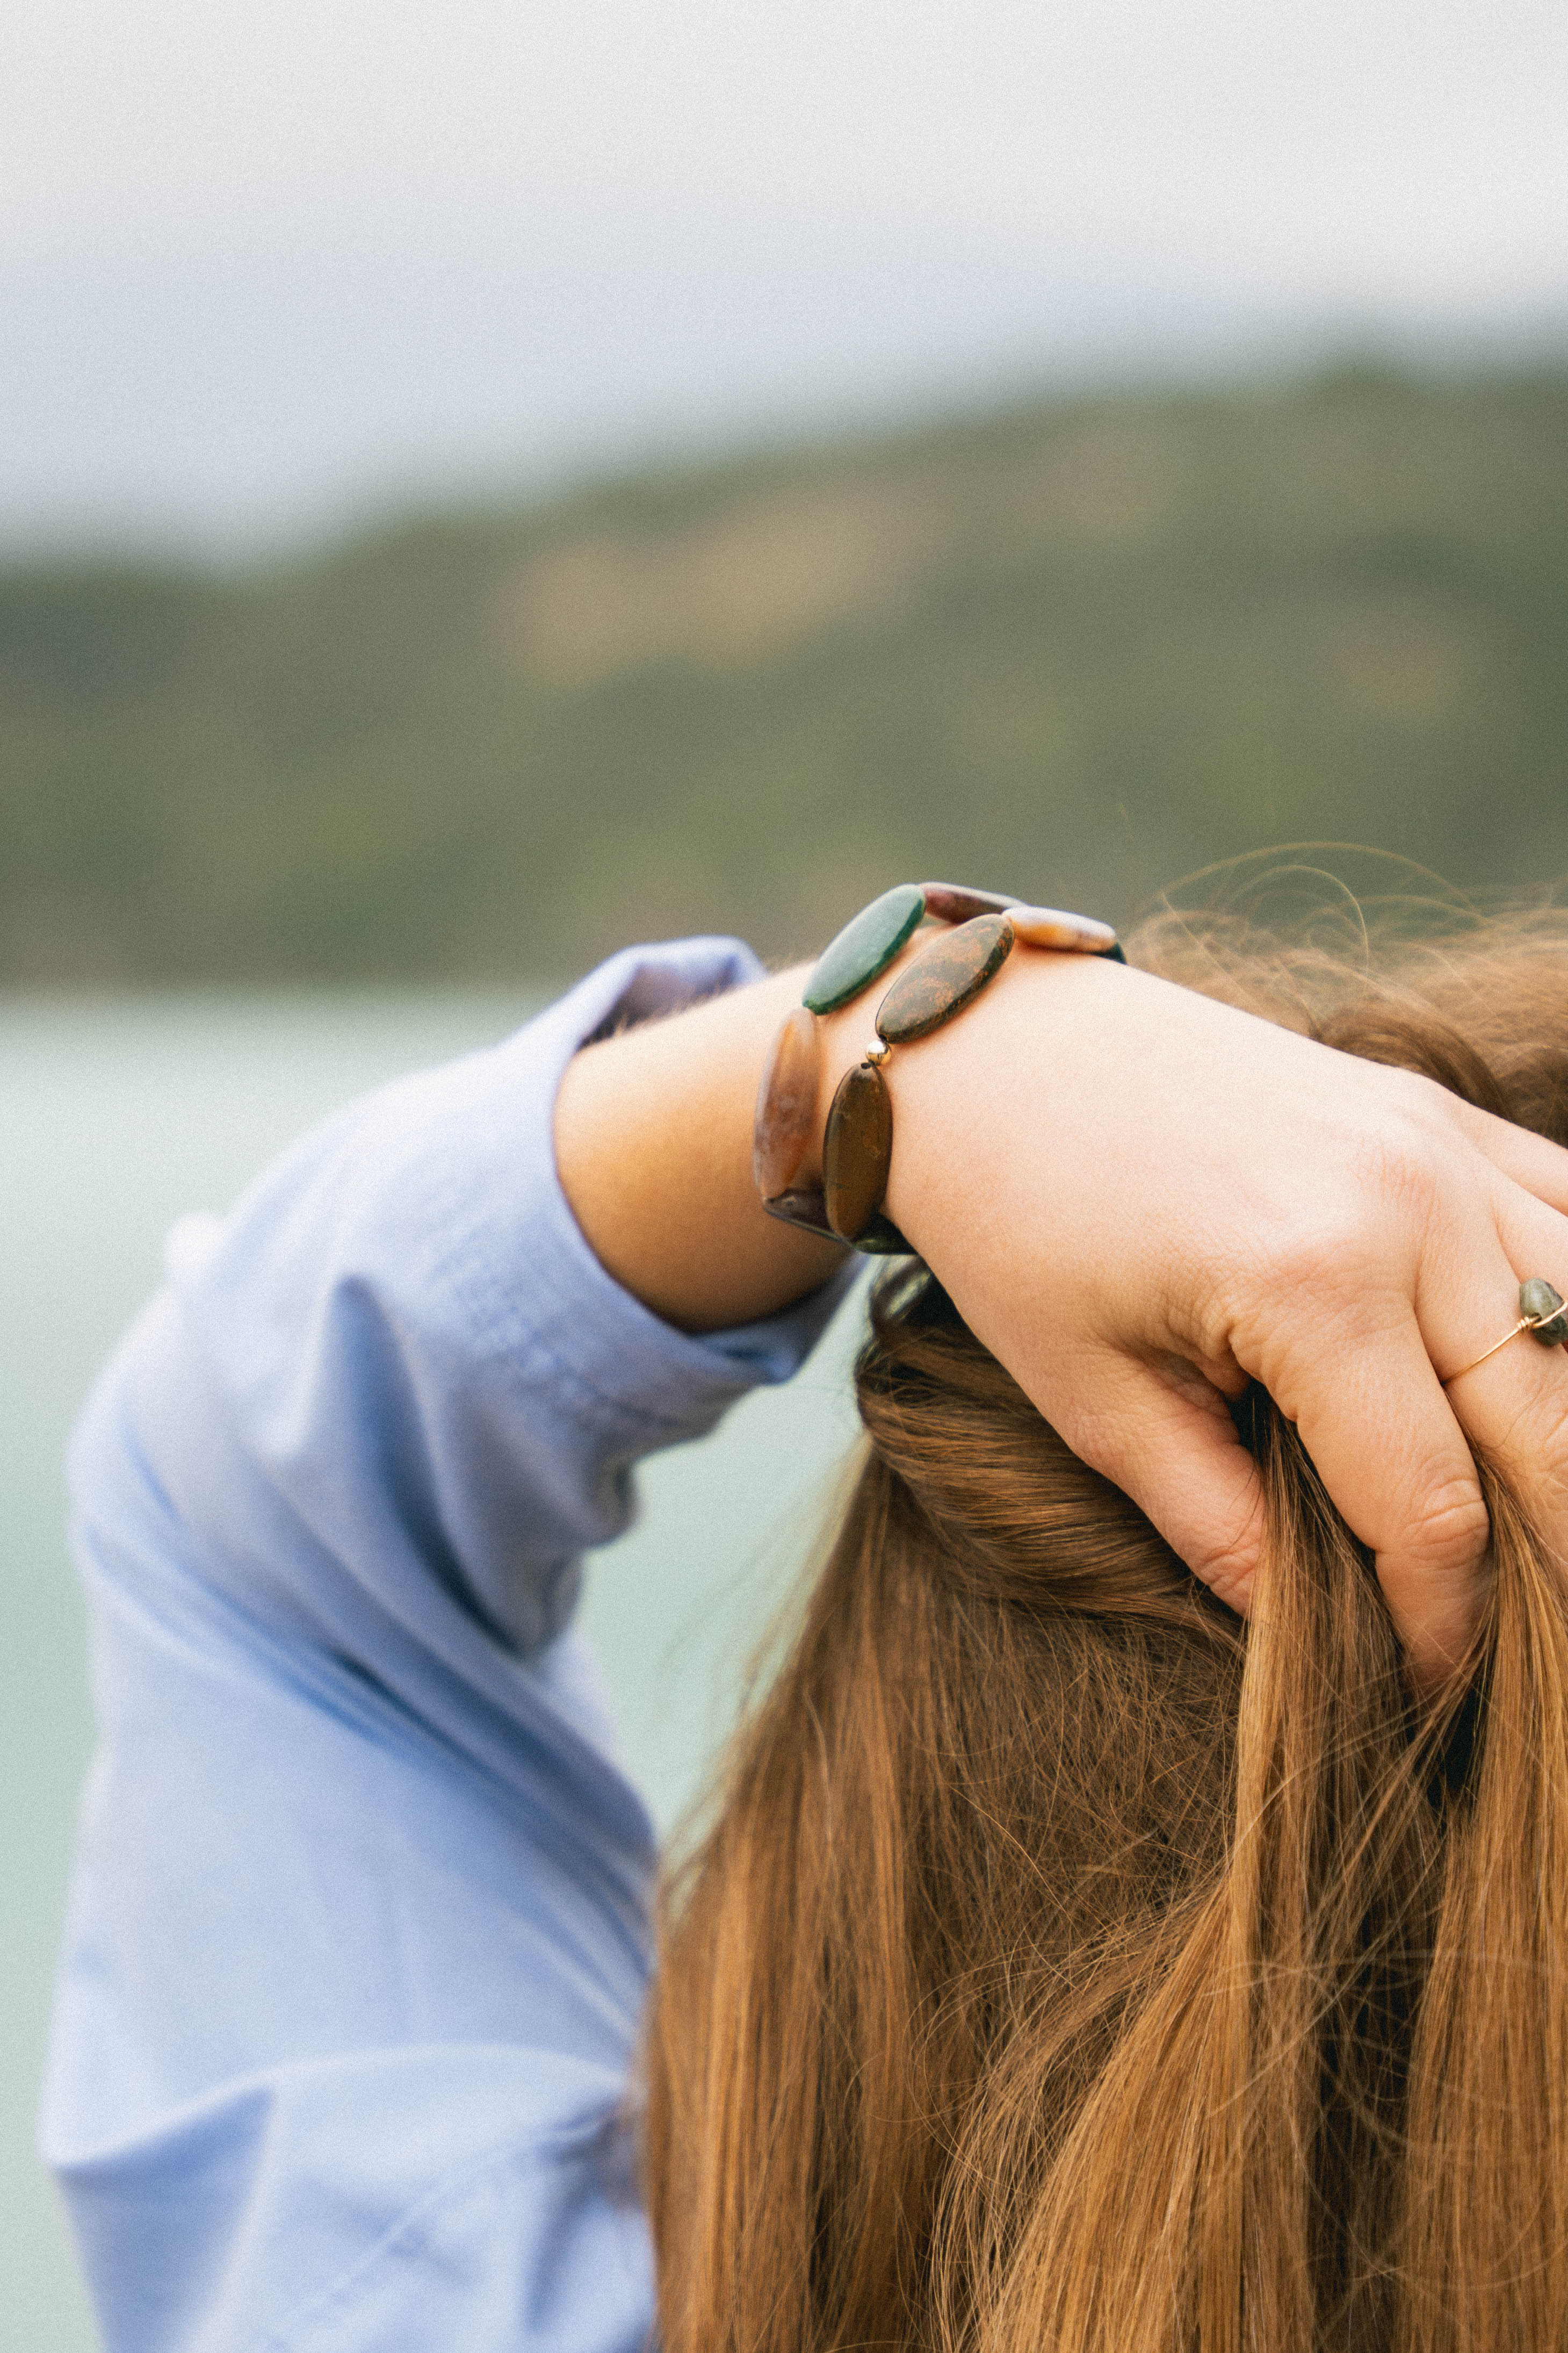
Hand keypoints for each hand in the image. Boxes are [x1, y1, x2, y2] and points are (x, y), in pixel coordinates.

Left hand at [848, 949, 1567, 1685]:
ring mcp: (1442, 1144)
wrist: (997, 1050)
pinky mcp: (1441, 1113)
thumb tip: (1316, 1644)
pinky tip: (1546, 1392)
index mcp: (1313, 1283)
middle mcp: (1412, 1203)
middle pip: (1557, 1430)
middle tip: (1518, 1648)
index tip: (1427, 1692)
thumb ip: (1221, 1529)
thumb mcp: (1096, 1402)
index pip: (1436, 1512)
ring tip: (1538, 1534)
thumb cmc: (1020, 1225)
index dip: (1443, 1628)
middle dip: (1549, 1560)